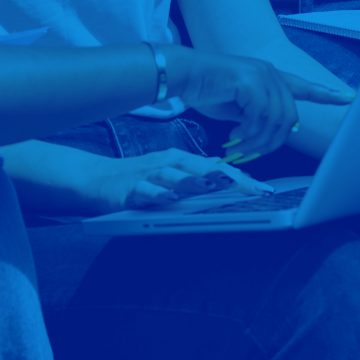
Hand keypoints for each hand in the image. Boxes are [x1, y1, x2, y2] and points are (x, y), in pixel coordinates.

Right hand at [81, 149, 273, 214]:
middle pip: (200, 170)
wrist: (96, 179)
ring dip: (194, 183)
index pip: (215, 167)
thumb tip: (228, 172)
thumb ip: (197, 172)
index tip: (263, 189)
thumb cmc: (137, 176)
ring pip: (175, 178)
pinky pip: (146, 193)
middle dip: (226, 178)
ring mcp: (149, 176)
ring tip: (212, 188)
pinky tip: (169, 199)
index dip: (240, 177)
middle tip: (247, 186)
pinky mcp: (130, 191)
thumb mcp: (170, 170)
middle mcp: (167, 164)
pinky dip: (158, 195)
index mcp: (180, 160)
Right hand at [164, 47, 354, 158]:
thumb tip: (271, 132)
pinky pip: (260, 117)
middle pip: (289, 117)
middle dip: (273, 141)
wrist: (184, 76)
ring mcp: (262, 75)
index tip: (348, 97)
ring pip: (276, 120)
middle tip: (251, 152)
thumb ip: (258, 115)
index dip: (326, 94)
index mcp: (270, 77)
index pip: (303, 86)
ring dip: (258, 141)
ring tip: (240, 146)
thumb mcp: (238, 108)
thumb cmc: (206, 90)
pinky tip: (234, 135)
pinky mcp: (250, 81)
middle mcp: (270, 73)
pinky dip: (248, 132)